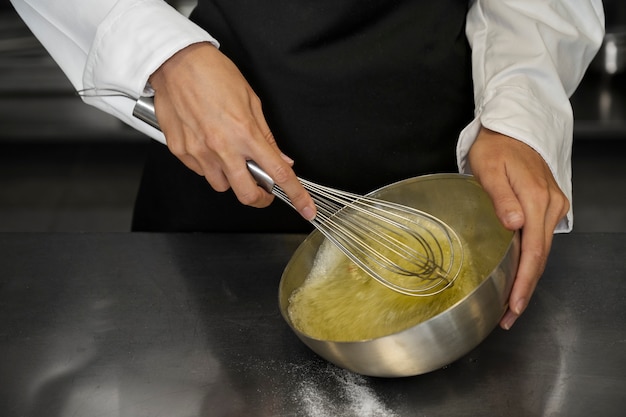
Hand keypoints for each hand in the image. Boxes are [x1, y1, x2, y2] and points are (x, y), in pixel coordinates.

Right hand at [148, 42, 315, 220]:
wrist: (176, 63)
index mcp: (245, 134)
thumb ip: (266, 136)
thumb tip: (280, 158)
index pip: (278, 173)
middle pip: (247, 194)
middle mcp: (222, 148)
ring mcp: (199, 152)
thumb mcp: (251, 101)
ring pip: (221, 186)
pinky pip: (200, 172)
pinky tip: (208, 146)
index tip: (306, 208)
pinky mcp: (181, 152)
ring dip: (231, 179)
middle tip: (263, 191)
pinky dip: (209, 166)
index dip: (296, 195)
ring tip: (229, 157)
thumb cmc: (213, 74)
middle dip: (259, 198)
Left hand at [468, 127, 568, 329]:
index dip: (524, 281)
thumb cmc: (494, 147)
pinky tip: (518, 274)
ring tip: (511, 303)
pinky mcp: (547, 205)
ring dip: (528, 277)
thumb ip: (501, 197)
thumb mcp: (489, 168)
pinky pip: (541, 239)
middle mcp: (550, 204)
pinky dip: (530, 260)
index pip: (533, 250)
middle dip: (525, 288)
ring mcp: (552, 205)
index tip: (515, 304)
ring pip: (542, 250)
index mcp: (535, 198)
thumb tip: (514, 224)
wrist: (509, 127)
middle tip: (508, 316)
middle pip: (540, 256)